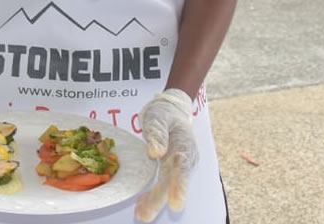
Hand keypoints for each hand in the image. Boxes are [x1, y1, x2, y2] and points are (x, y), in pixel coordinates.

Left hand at [134, 89, 197, 222]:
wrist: (172, 111)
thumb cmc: (164, 113)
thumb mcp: (158, 117)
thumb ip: (158, 133)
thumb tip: (156, 153)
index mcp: (183, 145)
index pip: (182, 167)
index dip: (179, 187)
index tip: (176, 204)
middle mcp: (184, 159)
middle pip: (172, 182)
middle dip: (159, 200)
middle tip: (145, 216)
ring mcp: (177, 165)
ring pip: (166, 186)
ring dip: (154, 201)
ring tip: (140, 215)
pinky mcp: (170, 169)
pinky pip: (161, 184)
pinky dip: (151, 195)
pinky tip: (140, 206)